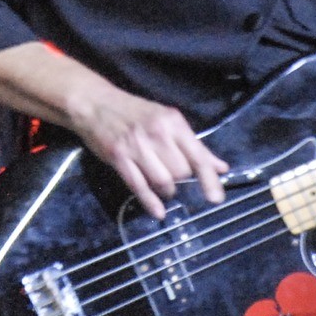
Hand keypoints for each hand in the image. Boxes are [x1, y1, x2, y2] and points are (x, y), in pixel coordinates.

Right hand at [68, 85, 229, 219]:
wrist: (95, 103)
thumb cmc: (134, 112)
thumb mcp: (167, 121)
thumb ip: (194, 145)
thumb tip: (221, 167)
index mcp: (173, 122)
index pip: (197, 155)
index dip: (209, 179)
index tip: (216, 198)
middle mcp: (157, 133)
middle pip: (181, 172)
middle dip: (181, 180)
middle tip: (173, 176)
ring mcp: (136, 146)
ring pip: (163, 181)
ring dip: (167, 190)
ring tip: (164, 187)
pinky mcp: (118, 157)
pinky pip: (139, 186)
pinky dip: (150, 202)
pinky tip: (158, 212)